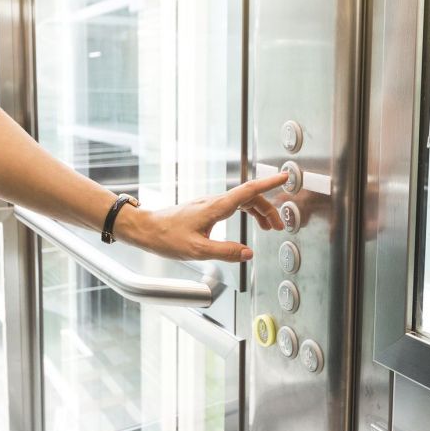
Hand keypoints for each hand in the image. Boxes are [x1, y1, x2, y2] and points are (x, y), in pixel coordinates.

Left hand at [115, 173, 287, 261]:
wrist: (145, 228)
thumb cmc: (166, 237)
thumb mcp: (197, 250)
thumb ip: (225, 252)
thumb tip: (248, 253)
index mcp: (216, 207)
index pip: (249, 190)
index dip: (269, 184)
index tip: (284, 177)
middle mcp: (215, 201)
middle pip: (251, 197)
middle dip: (269, 208)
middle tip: (279, 226)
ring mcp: (211, 204)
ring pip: (243, 201)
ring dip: (259, 211)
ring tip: (268, 227)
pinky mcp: (206, 209)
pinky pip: (234, 205)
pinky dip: (247, 212)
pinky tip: (249, 223)